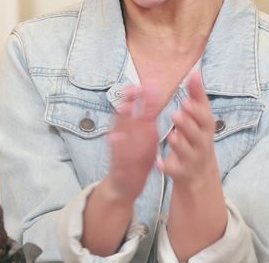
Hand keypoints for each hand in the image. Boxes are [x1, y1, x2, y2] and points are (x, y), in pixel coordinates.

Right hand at [101, 83, 159, 203]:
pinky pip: (115, 151)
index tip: (148, 83)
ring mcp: (120, 147)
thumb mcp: (146, 133)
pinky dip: (115, 144)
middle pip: (126, 114)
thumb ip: (148, 113)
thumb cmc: (137, 156)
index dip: (142, 96)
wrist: (125, 184)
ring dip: (121, 120)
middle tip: (134, 88)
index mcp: (136, 129)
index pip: (138, 108)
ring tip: (124, 107)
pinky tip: (114, 137)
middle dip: (129, 102)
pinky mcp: (117, 161)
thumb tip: (154, 90)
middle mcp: (126, 135)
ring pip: (119, 131)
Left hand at [158, 72, 219, 192]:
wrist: (199, 173)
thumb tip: (195, 72)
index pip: (205, 119)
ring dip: (179, 144)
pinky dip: (167, 166)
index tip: (186, 101)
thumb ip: (197, 96)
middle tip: (177, 114)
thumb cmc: (198, 137)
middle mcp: (201, 144)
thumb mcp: (201, 118)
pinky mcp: (180, 172)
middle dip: (188, 125)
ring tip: (172, 136)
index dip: (197, 111)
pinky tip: (159, 162)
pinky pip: (174, 170)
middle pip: (197, 135)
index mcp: (205, 129)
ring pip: (186, 152)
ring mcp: (191, 159)